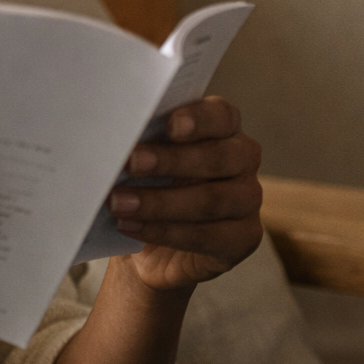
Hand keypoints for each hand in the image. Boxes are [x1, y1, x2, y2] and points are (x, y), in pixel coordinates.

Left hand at [109, 95, 262, 291]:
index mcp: (223, 127)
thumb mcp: (143, 159)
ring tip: (119, 203)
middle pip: (217, 157)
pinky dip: (166, 232)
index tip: (170, 125)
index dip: (199, 119)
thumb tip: (114, 133)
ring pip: (212, 200)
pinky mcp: (245, 237)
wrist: (152, 248)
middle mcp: (243, 158)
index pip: (221, 115)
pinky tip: (133, 227)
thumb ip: (140, 142)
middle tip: (130, 163)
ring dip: (160, 203)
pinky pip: (210, 236)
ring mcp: (248, 198)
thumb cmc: (147, 186)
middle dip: (170, 161)